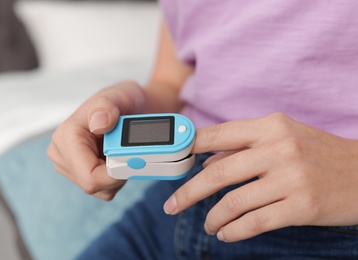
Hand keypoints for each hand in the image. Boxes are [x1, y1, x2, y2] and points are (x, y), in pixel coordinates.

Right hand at [47, 81, 144, 199]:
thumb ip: (107, 107)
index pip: (89, 177)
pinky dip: (116, 177)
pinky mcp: (80, 174)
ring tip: (122, 151)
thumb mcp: (119, 95)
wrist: (130, 107)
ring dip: (118, 176)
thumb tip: (100, 124)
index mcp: (66, 137)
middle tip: (132, 152)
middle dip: (118, 174)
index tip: (135, 163)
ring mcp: (70, 166)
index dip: (115, 175)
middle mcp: (62, 154)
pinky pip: (104, 189)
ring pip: (101, 189)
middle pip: (95, 185)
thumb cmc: (123, 100)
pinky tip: (118, 157)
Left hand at [163, 113, 357, 241]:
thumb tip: (206, 162)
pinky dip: (233, 231)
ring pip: (234, 202)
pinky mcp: (302, 207)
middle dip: (188, 193)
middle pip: (218, 173)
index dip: (188, 148)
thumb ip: (243, 147)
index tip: (170, 163)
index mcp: (270, 126)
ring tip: (208, 224)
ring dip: (213, 217)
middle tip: (172, 205)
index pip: (217, 134)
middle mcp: (279, 148)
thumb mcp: (283, 137)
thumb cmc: (318, 154)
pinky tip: (226, 233)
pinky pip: (254, 222)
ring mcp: (291, 178)